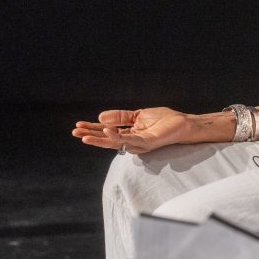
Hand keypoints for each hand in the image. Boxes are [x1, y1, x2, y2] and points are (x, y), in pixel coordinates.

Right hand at [72, 107, 190, 154]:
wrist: (183, 124)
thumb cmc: (163, 120)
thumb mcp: (138, 115)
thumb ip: (121, 117)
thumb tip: (100, 117)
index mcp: (129, 134)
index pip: (107, 132)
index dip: (93, 129)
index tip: (78, 126)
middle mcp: (131, 141)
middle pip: (107, 140)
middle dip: (91, 136)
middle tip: (75, 133)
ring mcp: (138, 143)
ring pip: (115, 143)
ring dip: (99, 139)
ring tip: (84, 136)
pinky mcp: (147, 142)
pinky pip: (129, 140)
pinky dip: (117, 136)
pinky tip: (106, 130)